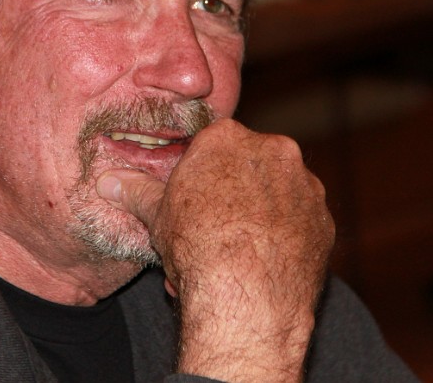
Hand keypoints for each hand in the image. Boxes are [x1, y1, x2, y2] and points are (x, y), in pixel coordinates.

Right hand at [97, 119, 333, 382]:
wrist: (248, 294)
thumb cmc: (197, 246)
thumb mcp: (157, 216)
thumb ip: (136, 191)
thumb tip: (107, 181)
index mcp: (227, 138)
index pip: (213, 146)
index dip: (200, 176)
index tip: (192, 201)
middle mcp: (274, 150)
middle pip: (249, 165)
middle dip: (233, 192)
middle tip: (212, 229)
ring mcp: (305, 184)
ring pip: (278, 192)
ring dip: (262, 214)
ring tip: (239, 254)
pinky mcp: (325, 219)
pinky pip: (302, 222)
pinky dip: (287, 237)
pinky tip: (266, 264)